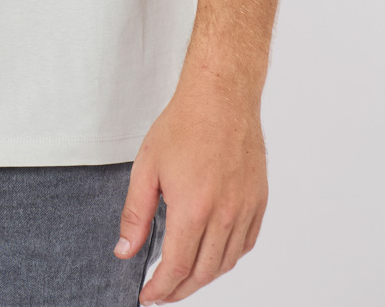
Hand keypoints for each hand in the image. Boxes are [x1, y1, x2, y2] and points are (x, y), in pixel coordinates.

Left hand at [113, 78, 267, 302]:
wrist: (221, 96)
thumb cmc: (184, 125)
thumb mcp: (146, 168)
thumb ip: (135, 215)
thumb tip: (125, 251)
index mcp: (193, 208)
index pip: (177, 268)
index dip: (161, 289)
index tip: (149, 296)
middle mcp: (224, 214)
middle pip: (203, 273)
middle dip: (180, 290)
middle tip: (163, 293)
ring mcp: (246, 209)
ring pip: (226, 262)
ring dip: (204, 277)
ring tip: (184, 278)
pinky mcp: (259, 200)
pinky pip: (246, 243)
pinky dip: (228, 257)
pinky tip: (213, 255)